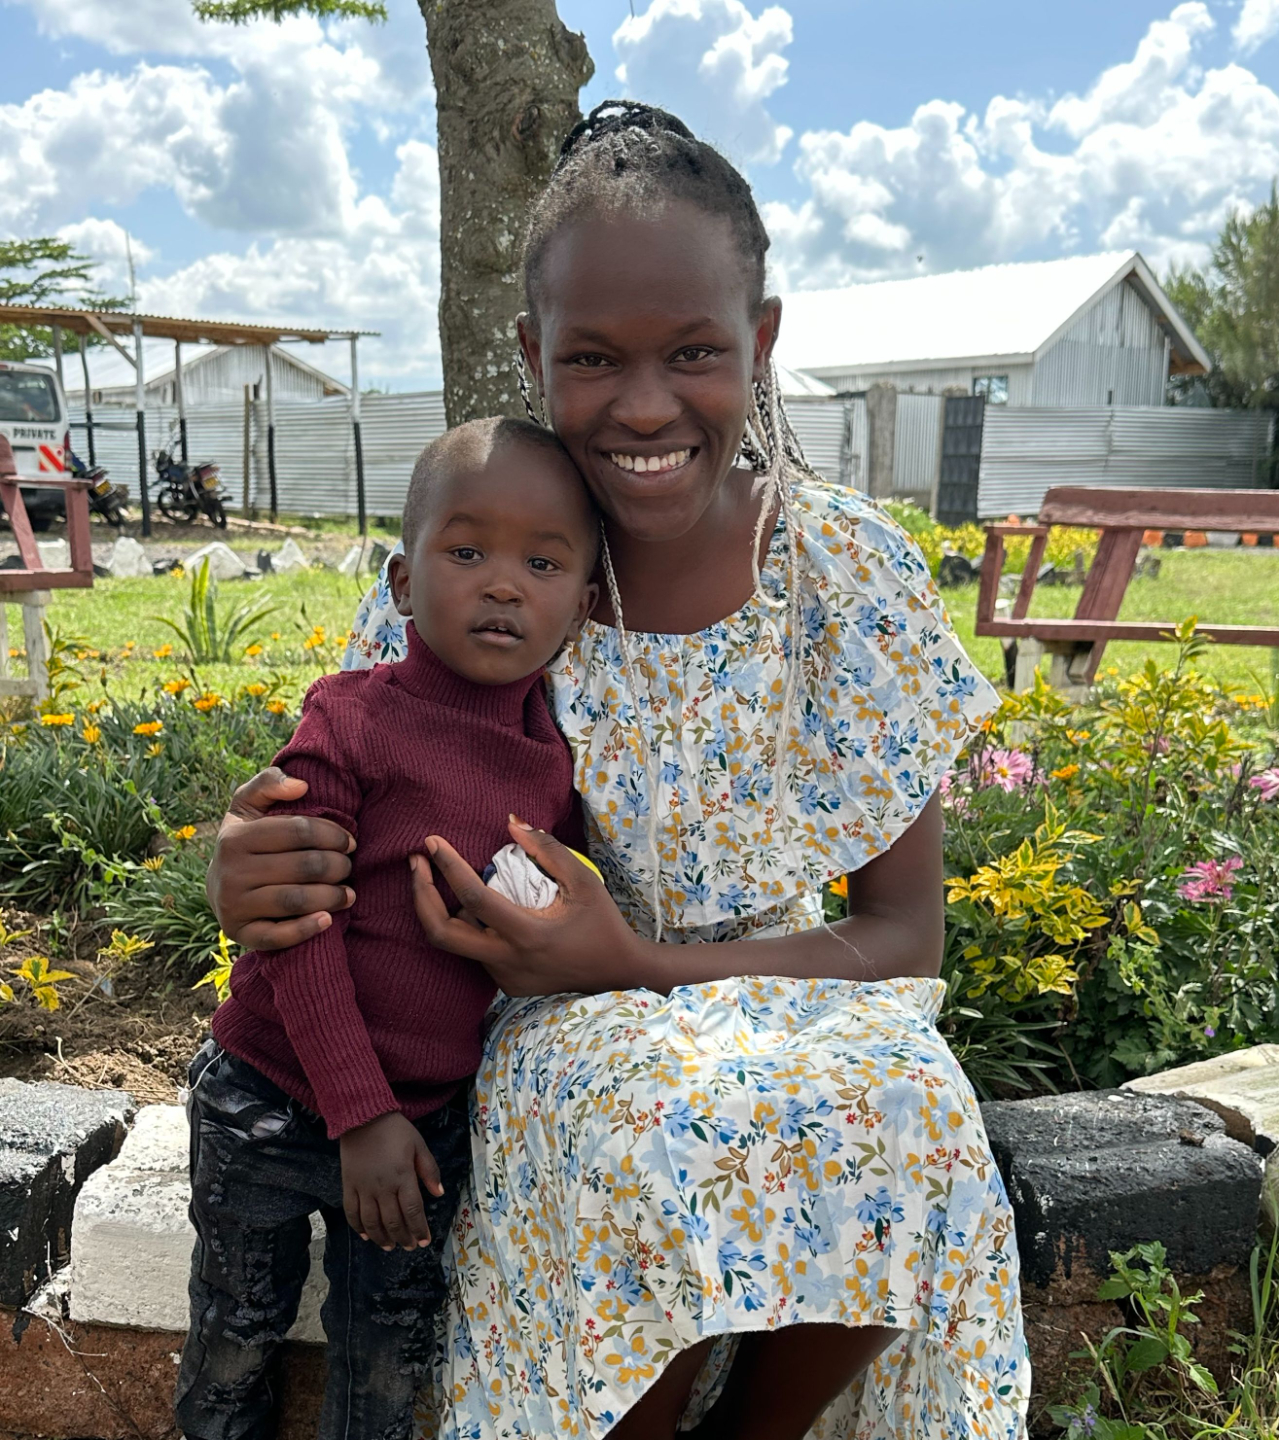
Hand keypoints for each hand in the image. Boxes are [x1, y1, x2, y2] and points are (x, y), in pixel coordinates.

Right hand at [207, 767, 356, 950]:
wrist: (219, 886)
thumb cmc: (247, 839)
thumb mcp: (249, 805)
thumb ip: (270, 783)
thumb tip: (301, 786)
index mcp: (235, 838)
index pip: (298, 831)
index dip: (332, 834)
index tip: (350, 842)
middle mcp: (231, 872)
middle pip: (303, 866)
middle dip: (337, 866)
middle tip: (350, 867)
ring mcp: (234, 906)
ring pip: (295, 900)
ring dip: (331, 896)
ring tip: (349, 893)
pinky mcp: (241, 934)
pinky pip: (278, 936)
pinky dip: (307, 929)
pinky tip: (329, 919)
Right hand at [338, 1111, 442, 1251]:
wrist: (363, 1117)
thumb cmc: (395, 1130)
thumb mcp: (419, 1145)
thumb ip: (429, 1171)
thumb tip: (439, 1193)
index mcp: (403, 1176)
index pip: (413, 1211)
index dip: (419, 1229)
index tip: (424, 1241)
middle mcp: (383, 1187)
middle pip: (393, 1221)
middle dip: (404, 1237)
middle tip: (410, 1247)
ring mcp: (363, 1188)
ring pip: (372, 1222)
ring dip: (382, 1238)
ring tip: (390, 1247)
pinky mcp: (348, 1186)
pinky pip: (351, 1212)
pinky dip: (358, 1227)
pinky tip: (366, 1236)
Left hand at [409, 818, 663, 995]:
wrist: (618, 974)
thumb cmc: (603, 923)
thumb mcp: (584, 881)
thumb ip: (547, 850)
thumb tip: (511, 823)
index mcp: (527, 934)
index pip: (473, 898)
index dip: (447, 867)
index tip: (431, 842)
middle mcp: (508, 960)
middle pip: (441, 933)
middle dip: (420, 896)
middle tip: (416, 863)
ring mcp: (504, 977)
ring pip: (459, 942)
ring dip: (451, 909)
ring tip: (455, 880)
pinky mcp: (506, 986)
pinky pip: (477, 953)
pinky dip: (474, 927)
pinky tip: (485, 909)